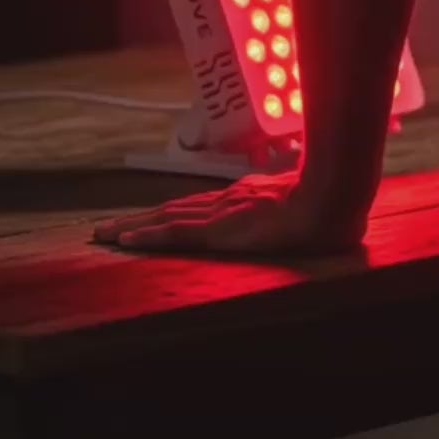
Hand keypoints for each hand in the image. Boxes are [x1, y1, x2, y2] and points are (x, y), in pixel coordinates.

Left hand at [92, 172, 365, 257]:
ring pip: (166, 218)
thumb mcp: (311, 205)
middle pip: (174, 209)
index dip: (171, 214)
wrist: (334, 197)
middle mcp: (227, 201)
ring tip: (105, 234)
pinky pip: (176, 233)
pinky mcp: (220, 229)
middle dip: (141, 218)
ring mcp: (221, 213)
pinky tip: (126, 240)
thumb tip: (311, 214)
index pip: (200, 207)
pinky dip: (148, 235)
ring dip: (133, 226)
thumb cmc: (333, 202)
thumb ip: (300, 206)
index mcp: (246, 197)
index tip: (148, 219)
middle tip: (108, 227)